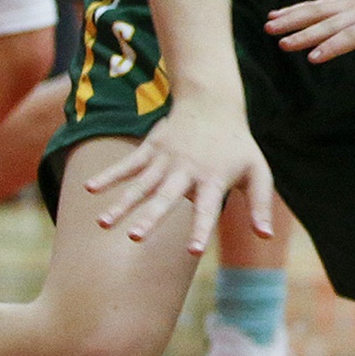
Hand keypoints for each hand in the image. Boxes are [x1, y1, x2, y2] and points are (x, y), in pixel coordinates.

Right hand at [80, 100, 273, 253]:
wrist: (213, 104)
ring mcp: (165, 159)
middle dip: (149, 217)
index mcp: (213, 179)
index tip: (192, 251)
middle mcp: (187, 170)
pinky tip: (89, 189)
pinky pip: (127, 164)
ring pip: (140, 184)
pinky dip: (108, 176)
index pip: (207, 209)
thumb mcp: (258, 172)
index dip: (200, 229)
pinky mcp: (150, 149)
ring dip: (121, 203)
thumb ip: (260, 204)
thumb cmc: (237, 146)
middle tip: (133, 237)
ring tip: (102, 224)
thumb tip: (265, 237)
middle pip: (166, 197)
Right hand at [265, 0, 354, 93]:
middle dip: (306, 33)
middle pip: (333, 21)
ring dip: (294, 16)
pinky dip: (297, 9)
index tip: (313, 58)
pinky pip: (320, 5)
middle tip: (282, 44)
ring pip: (321, 9)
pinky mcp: (347, 2)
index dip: (335, 45)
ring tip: (269, 25)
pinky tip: (277, 15)